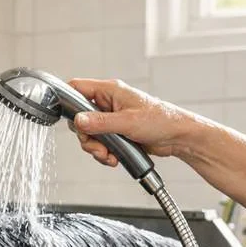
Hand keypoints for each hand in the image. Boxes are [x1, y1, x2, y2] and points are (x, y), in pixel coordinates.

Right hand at [67, 78, 199, 165]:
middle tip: (99, 148)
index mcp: (109, 91)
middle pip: (80, 119)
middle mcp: (107, 103)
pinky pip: (100, 143)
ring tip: (110, 156)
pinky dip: (104, 153)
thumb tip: (78, 121)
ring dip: (96, 149)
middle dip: (87, 138)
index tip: (67, 118)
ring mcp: (111, 118)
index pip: (77, 88)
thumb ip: (100, 122)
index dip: (67, 101)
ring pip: (89, 134)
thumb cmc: (161, 121)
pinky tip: (115, 158)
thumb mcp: (127, 122)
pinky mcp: (116, 132)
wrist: (178, 137)